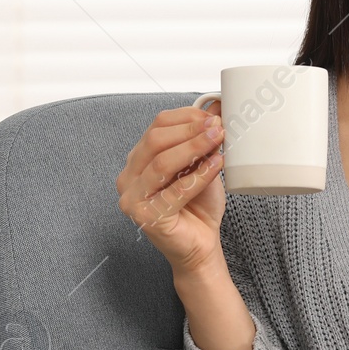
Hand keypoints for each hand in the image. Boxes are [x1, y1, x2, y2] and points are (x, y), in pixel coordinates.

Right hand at [116, 101, 226, 273]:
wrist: (200, 243)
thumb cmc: (198, 205)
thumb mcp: (203, 163)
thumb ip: (204, 137)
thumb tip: (217, 106)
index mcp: (138, 159)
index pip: (157, 126)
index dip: (186, 118)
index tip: (214, 116)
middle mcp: (129, 176)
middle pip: (156, 141)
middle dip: (190, 131)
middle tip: (218, 127)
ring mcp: (132, 198)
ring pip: (162, 164)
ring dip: (194, 148)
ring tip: (219, 141)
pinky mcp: (145, 216)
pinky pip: (173, 192)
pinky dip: (198, 176)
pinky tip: (216, 165)